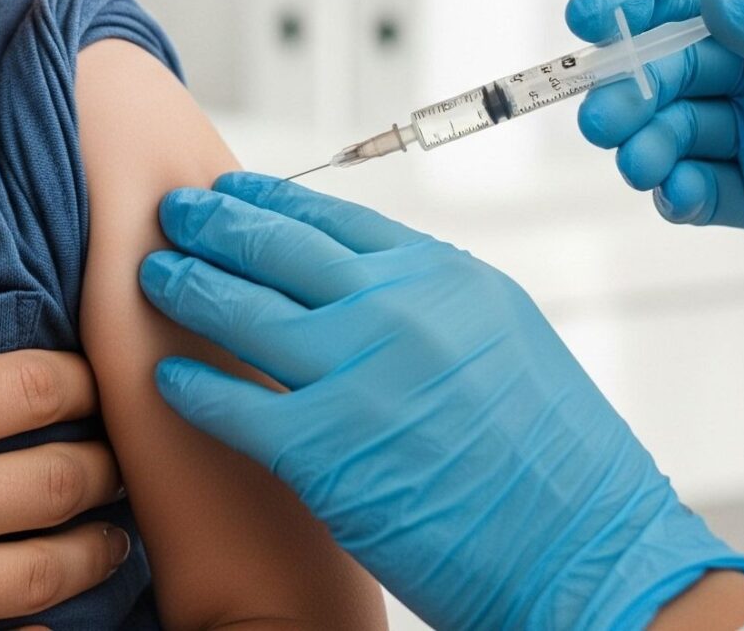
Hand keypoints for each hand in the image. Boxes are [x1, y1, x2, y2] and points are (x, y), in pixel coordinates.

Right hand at [0, 182, 129, 630]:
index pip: (32, 387)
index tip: (93, 366)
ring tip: (110, 522)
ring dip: (94, 540)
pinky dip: (40, 620)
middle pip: (64, 477)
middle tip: (118, 439)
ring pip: (51, 568)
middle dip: (105, 454)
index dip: (82, 372)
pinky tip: (50, 606)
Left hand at [139, 173, 743, 630]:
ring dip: (188, 286)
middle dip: (214, 224)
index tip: (234, 190)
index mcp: (448, 280)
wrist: (589, 553)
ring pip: (242, 310)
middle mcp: (399, 312)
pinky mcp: (327, 451)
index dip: (272, 201)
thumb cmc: (562, 468)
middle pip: (277, 248)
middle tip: (174, 213)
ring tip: (155, 273)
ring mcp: (359, 376)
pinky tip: (166, 377)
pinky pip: (235, 405)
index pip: (335, 218)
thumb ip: (436, 309)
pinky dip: (192, 387)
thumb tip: (373, 291)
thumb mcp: (510, 346)